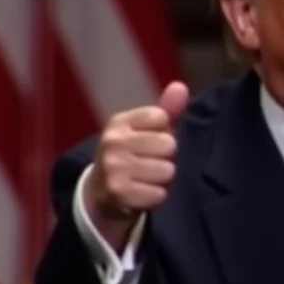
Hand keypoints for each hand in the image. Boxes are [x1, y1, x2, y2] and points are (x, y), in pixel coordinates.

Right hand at [83, 81, 188, 246]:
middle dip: (166, 157)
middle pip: (169, 145)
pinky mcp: (119, 193)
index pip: (162, 118)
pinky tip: (143, 193)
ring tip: (147, 179)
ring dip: (162, 179)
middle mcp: (113, 141)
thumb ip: (168, 109)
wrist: (102, 193)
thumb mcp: (147, 130)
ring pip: (167, 170)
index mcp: (119, 122)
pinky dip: (156, 197)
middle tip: (150, 163)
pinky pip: (159, 194)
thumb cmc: (133, 155)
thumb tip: (180, 86)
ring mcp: (113, 167)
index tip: (151, 140)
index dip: (164, 132)